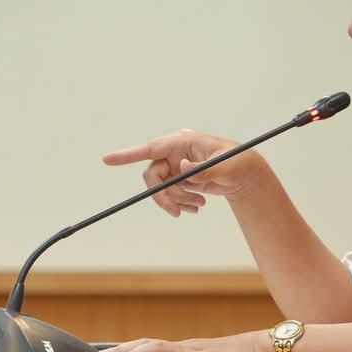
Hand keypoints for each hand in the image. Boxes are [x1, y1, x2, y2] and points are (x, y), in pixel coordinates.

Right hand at [102, 129, 263, 216]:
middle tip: (177, 210)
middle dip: (164, 195)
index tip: (107, 160)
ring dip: (176, 200)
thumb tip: (181, 167)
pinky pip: (169, 194)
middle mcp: (174, 152)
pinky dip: (180, 203)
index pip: (150, 148)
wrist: (244, 176)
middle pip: (153, 176)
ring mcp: (175, 166)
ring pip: (161, 188)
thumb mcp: (226, 166)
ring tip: (198, 205)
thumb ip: (204, 168)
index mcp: (182, 141)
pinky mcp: (179, 178)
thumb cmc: (238, 163)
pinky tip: (197, 206)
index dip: (127, 155)